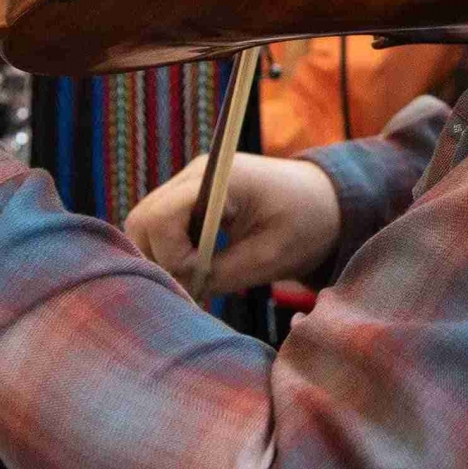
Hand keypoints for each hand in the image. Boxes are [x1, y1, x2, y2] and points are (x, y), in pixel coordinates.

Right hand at [126, 152, 342, 300]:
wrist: (325, 202)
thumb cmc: (306, 224)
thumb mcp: (270, 257)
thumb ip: (223, 274)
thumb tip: (181, 291)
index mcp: (217, 179)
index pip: (160, 217)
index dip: (173, 256)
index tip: (204, 277)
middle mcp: (193, 177)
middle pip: (142, 222)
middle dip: (161, 260)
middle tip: (196, 285)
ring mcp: (187, 188)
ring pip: (144, 229)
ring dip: (163, 260)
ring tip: (198, 282)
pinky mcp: (188, 203)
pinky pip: (159, 232)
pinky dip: (170, 256)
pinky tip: (198, 273)